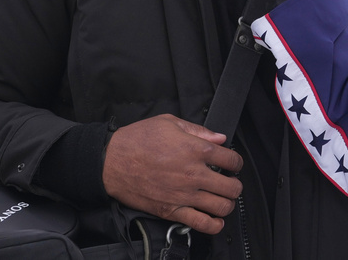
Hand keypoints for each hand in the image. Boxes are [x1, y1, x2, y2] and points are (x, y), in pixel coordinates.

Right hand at [102, 114, 243, 233]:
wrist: (111, 161)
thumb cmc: (137, 140)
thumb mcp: (169, 123)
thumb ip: (198, 130)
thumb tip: (219, 138)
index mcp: (196, 149)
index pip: (232, 159)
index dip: (236, 161)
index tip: (232, 163)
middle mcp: (194, 174)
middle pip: (232, 186)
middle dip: (235, 184)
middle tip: (230, 182)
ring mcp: (184, 194)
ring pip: (222, 207)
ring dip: (227, 203)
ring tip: (222, 198)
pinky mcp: (172, 210)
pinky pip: (201, 224)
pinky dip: (214, 224)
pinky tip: (215, 219)